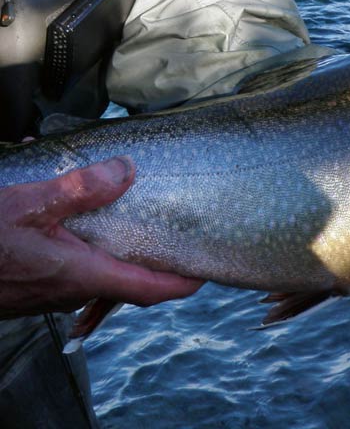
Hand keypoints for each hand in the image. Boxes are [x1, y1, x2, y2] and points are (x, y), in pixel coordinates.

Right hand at [0, 157, 203, 318]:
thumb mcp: (29, 204)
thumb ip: (80, 189)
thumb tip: (127, 170)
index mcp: (84, 274)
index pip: (149, 290)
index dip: (182, 283)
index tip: (206, 273)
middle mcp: (74, 289)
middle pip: (129, 282)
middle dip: (153, 260)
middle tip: (175, 235)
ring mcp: (54, 293)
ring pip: (100, 273)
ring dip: (116, 245)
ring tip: (126, 212)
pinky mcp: (37, 288)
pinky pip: (73, 268)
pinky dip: (84, 244)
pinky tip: (71, 213)